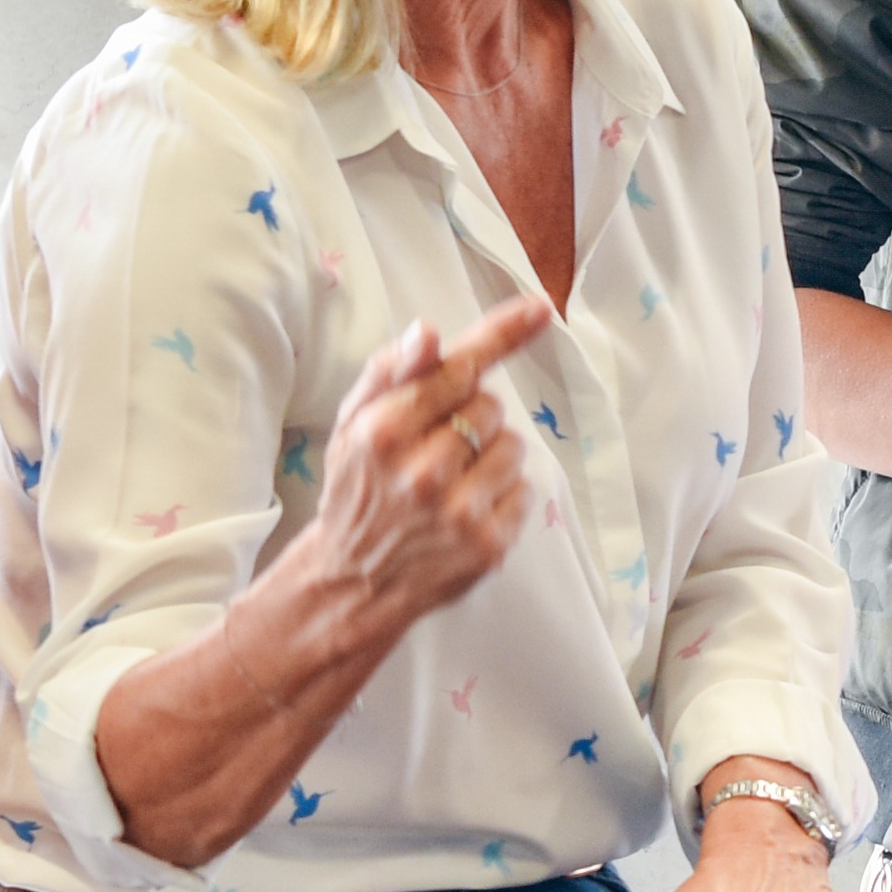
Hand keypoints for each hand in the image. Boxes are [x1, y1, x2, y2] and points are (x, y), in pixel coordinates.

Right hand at [281, 298, 557, 629]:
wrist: (353, 581)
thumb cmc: (358, 490)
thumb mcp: (352, 425)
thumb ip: (390, 374)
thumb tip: (426, 332)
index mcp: (384, 432)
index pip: (459, 369)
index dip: (502, 334)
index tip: (539, 309)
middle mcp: (423, 472)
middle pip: (490, 405)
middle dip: (470, 419)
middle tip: (435, 450)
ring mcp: (459, 512)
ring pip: (513, 446)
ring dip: (491, 457)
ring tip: (451, 484)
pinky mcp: (488, 545)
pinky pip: (526, 490)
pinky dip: (505, 496)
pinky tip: (467, 512)